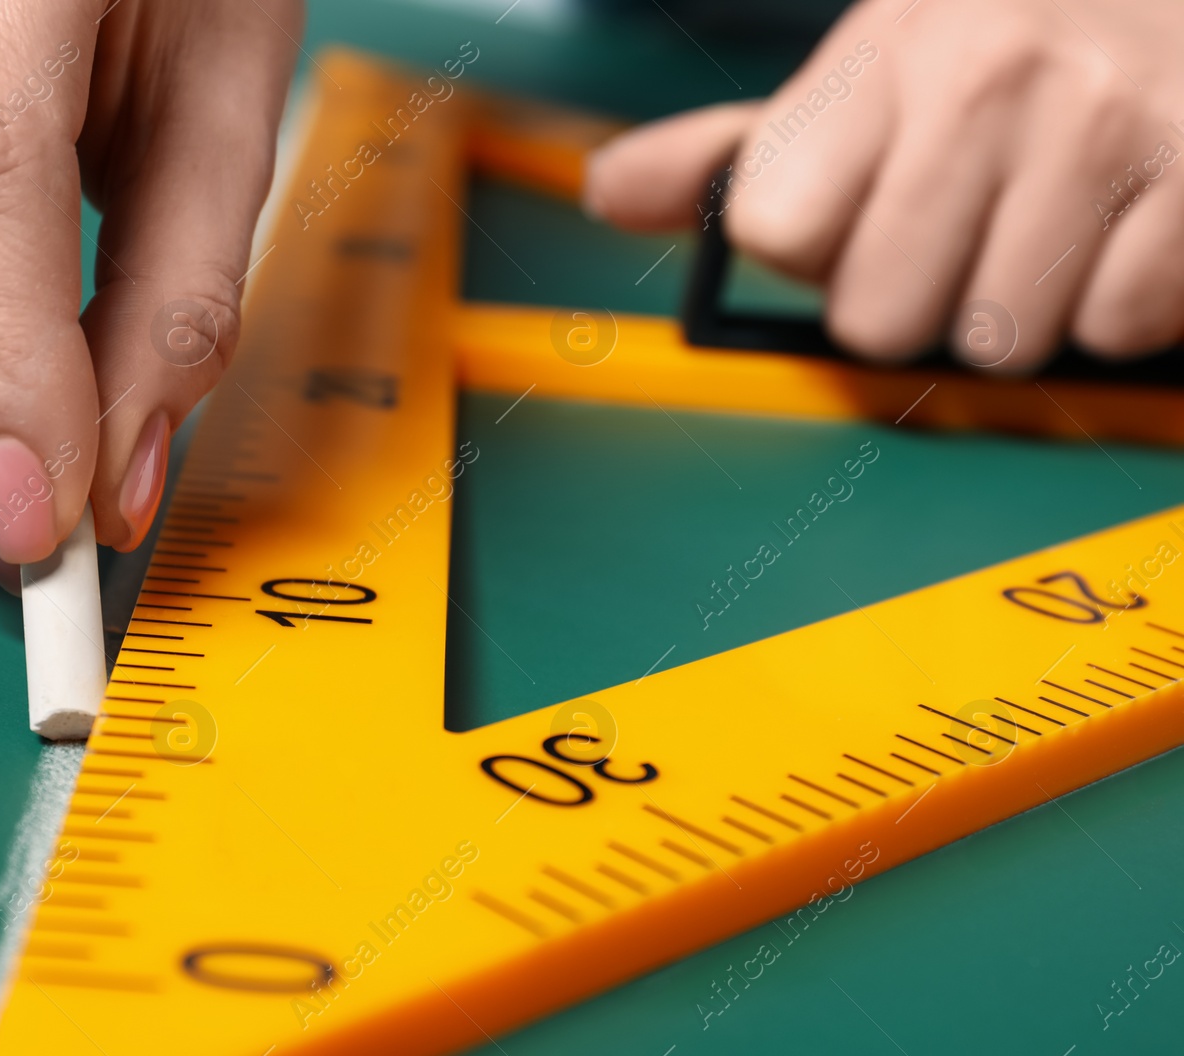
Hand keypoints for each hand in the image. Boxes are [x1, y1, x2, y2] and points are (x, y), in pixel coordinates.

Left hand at [584, 0, 1183, 370]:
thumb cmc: (1003, 40)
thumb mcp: (864, 69)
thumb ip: (736, 149)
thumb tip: (611, 191)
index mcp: (880, 55)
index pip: (774, 233)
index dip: (812, 253)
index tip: (860, 214)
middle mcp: (984, 83)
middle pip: (877, 318)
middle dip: (912, 301)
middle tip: (959, 235)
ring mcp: (1099, 129)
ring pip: (994, 342)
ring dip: (1016, 311)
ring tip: (1044, 226)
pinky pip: (1111, 331)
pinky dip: (1116, 306)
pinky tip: (1118, 230)